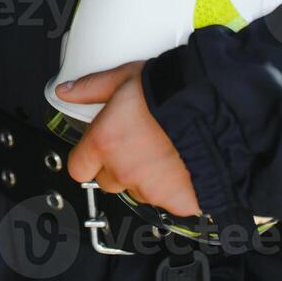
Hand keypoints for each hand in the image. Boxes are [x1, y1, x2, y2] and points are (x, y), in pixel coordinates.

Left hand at [57, 60, 200, 216]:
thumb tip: (67, 91)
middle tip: (139, 146)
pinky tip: (182, 167)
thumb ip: (91, 88)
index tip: (97, 153)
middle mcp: (122, 169)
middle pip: (108, 180)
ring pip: (138, 190)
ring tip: (165, 151)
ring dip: (146, 177)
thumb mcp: (125, 78)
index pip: (78, 168)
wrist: (213, 111)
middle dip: (119, 167)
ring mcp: (149, 189)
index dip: (87, 160)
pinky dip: (175, 190)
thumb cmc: (171, 93)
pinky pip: (169, 201)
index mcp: (103, 142)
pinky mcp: (176, 201)